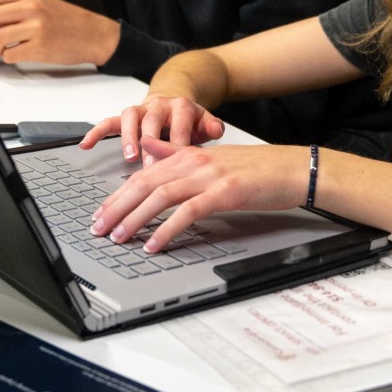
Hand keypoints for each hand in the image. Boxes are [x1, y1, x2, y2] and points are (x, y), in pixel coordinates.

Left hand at [0, 0, 120, 65]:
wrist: (94, 34)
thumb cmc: (66, 20)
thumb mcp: (40, 1)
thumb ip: (14, 2)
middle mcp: (31, 8)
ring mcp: (36, 28)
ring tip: (4, 48)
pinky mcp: (40, 48)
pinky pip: (9, 54)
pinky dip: (7, 57)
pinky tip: (16, 54)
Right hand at [80, 93, 225, 161]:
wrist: (175, 102)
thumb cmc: (189, 121)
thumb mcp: (205, 122)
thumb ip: (212, 126)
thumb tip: (217, 129)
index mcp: (181, 106)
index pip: (179, 125)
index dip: (178, 144)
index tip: (177, 166)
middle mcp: (159, 105)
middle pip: (152, 121)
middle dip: (151, 144)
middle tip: (150, 166)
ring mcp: (141, 109)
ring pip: (130, 118)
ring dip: (128, 137)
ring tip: (128, 156)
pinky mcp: (126, 117)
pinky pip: (108, 121)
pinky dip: (96, 132)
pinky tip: (86, 144)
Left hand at [89, 139, 309, 252]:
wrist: (291, 168)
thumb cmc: (256, 168)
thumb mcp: (211, 157)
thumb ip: (177, 153)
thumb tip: (148, 148)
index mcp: (188, 155)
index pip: (142, 175)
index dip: (118, 195)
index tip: (101, 213)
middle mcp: (193, 162)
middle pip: (144, 184)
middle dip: (117, 207)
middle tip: (99, 229)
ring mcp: (208, 176)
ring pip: (160, 196)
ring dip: (135, 219)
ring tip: (119, 237)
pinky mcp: (225, 193)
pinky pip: (188, 212)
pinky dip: (168, 229)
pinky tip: (154, 243)